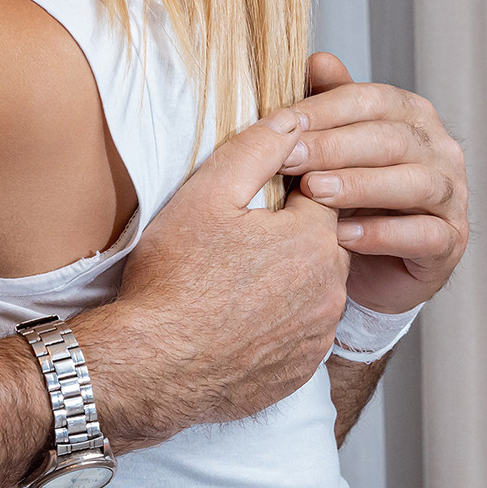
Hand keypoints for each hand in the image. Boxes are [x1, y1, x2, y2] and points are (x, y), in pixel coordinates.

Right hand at [82, 110, 351, 445]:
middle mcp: (332, 288)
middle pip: (321, 243)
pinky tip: (240, 320)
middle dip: (288, 236)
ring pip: (314, 290)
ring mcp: (319, 334)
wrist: (154, 366)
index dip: (288, 189)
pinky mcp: (303, 369)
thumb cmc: (174, 279)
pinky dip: (278, 324)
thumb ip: (256, 149)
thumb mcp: (206, 195)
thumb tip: (293, 118)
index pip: (323, 193)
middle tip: (237, 241)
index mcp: (314, 239)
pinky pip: (301, 334)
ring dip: (286, 281)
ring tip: (235, 282)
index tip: (254, 199)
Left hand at [280, 53, 467, 314]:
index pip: (370, 100)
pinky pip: (423, 235)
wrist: (369, 267)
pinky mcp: (451, 242)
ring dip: (361, 186)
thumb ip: (327, 106)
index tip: (278, 124)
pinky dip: (381, 234)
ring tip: (315, 192)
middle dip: (334, 147)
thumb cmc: (350, 198)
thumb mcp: (332, 150)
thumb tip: (317, 60)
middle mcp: (440, 150)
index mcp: (410, 116)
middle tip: (287, 159)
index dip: (324, 110)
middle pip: (392, 138)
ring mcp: (453, 196)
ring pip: (415, 182)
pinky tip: (342, 236)